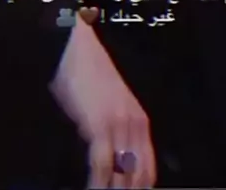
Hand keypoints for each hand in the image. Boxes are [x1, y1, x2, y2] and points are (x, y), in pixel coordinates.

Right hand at [49, 14, 155, 187]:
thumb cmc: (87, 75)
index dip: (141, 187)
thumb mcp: (108, 105)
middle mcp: (134, 124)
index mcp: (140, 121)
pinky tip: (92, 188)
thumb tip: (111, 161)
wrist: (76, 49)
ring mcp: (118, 125)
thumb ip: (115, 132)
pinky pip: (102, 164)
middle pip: (138, 175)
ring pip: (122, 174)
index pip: (149, 167)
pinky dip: (97, 182)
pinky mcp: (100, 125)